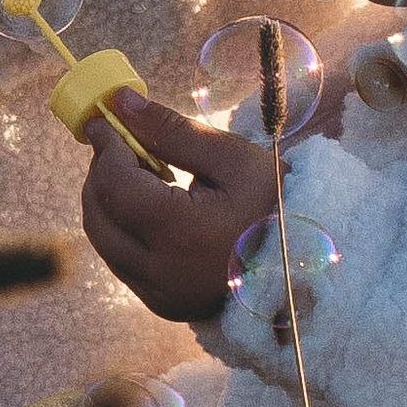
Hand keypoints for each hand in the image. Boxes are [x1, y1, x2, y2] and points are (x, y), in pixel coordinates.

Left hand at [80, 97, 277, 321]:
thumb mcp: (233, 159)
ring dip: (109, 201)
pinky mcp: (163, 304)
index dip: (105, 147)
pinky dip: (123, 229)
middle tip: (122, 143)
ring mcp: (160, 295)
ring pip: (104, 240)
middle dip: (101, 173)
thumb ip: (172, 131)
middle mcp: (162, 273)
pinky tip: (153, 207)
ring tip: (143, 174)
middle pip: (98, 215)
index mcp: (182, 235)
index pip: (115, 185)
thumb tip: (121, 102)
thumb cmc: (277, 204)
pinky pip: (122, 261)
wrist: (308, 263)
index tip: (105, 120)